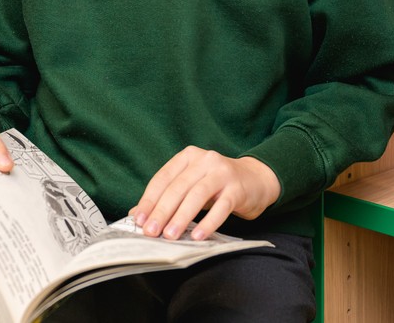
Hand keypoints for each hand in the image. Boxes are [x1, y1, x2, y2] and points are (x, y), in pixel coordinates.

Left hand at [130, 147, 280, 240]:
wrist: (256, 179)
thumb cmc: (217, 185)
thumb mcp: (191, 185)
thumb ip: (168, 196)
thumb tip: (137, 215)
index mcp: (188, 156)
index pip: (163, 178)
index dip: (149, 199)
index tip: (139, 220)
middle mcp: (205, 160)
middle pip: (178, 187)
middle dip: (162, 211)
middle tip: (151, 232)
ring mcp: (222, 173)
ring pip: (197, 195)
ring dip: (181, 217)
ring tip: (170, 236)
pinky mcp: (237, 189)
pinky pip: (221, 207)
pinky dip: (208, 222)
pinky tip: (198, 236)